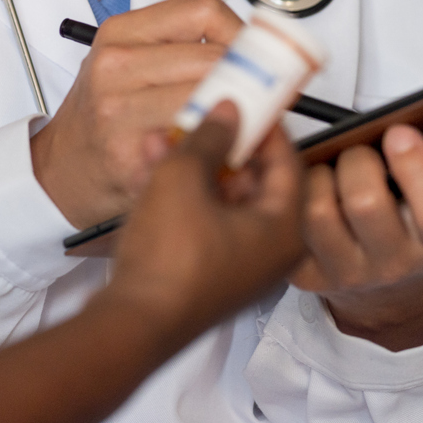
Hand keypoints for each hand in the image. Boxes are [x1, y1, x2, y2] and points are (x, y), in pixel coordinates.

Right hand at [30, 0, 242, 226]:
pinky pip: (195, 144)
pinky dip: (218, 150)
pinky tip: (215, 154)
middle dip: (250, 80)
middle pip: (212, 57)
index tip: (256, 57)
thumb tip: (258, 53)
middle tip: (267, 99)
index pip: (203, 10)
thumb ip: (181, 51)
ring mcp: (118, 109)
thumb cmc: (102, 116)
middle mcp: (115, 65)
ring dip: (239, 117)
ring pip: (208, 100)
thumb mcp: (129, 65)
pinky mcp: (129, 154)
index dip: (241, 34)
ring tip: (242, 128)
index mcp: (120, 33)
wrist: (61, 169)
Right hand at [95, 103, 306, 348]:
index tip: (246, 100)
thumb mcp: (185, 177)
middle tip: (204, 115)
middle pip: (256, 181)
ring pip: (224, 200)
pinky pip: (204, 222)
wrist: (134, 322)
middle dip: (222, 144)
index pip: (289, 161)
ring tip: (167, 137)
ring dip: (196, 166)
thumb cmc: (170, 259)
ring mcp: (238, 265)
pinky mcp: (207, 274)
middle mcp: (270, 251)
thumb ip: (210, 137)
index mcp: (284, 230)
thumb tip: (228, 112)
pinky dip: (185, 196)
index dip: (265, 125)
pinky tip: (154, 168)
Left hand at [294, 126, 422, 350]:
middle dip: (360, 159)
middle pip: (365, 202)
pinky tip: (305, 178)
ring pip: (315, 210)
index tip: (403, 132)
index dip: (417, 172)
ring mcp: (345, 271)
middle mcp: (392, 262)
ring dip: (321, 174)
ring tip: (337, 164)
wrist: (395, 298)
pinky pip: (284, 225)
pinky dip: (289, 191)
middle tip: (365, 146)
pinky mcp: (303, 274)